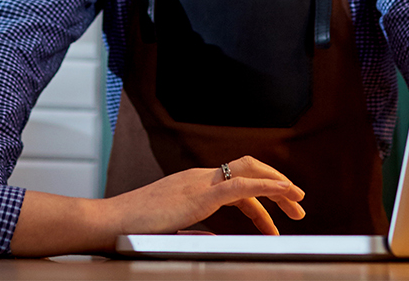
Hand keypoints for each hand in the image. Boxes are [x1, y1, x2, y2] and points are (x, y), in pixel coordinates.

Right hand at [106, 157, 305, 236]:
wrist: (110, 223)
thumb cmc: (132, 229)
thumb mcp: (171, 229)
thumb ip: (193, 229)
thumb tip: (213, 238)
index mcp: (194, 185)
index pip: (237, 185)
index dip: (261, 201)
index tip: (275, 222)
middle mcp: (200, 178)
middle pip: (249, 170)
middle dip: (277, 186)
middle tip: (298, 207)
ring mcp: (200, 183)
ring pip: (250, 172)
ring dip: (278, 186)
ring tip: (298, 202)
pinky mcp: (200, 194)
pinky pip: (241, 185)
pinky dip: (267, 187)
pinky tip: (284, 193)